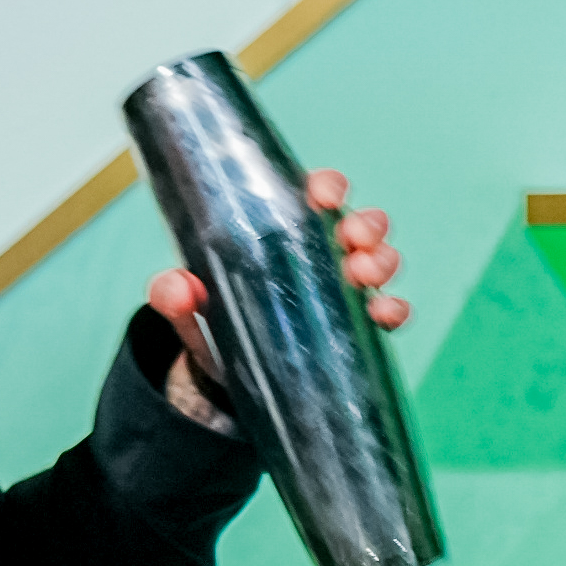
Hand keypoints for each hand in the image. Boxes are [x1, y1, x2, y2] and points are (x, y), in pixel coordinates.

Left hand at [149, 167, 408, 384]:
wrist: (222, 379)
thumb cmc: (210, 320)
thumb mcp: (185, 306)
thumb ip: (172, 294)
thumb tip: (177, 287)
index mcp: (282, 231)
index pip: (314, 194)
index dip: (327, 186)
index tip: (324, 196)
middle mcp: (320, 254)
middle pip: (358, 223)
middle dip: (366, 225)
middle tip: (353, 241)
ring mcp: (340, 290)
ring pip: (380, 260)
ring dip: (382, 261)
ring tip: (365, 275)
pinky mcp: (352, 326)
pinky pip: (387, 311)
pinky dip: (393, 309)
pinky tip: (383, 313)